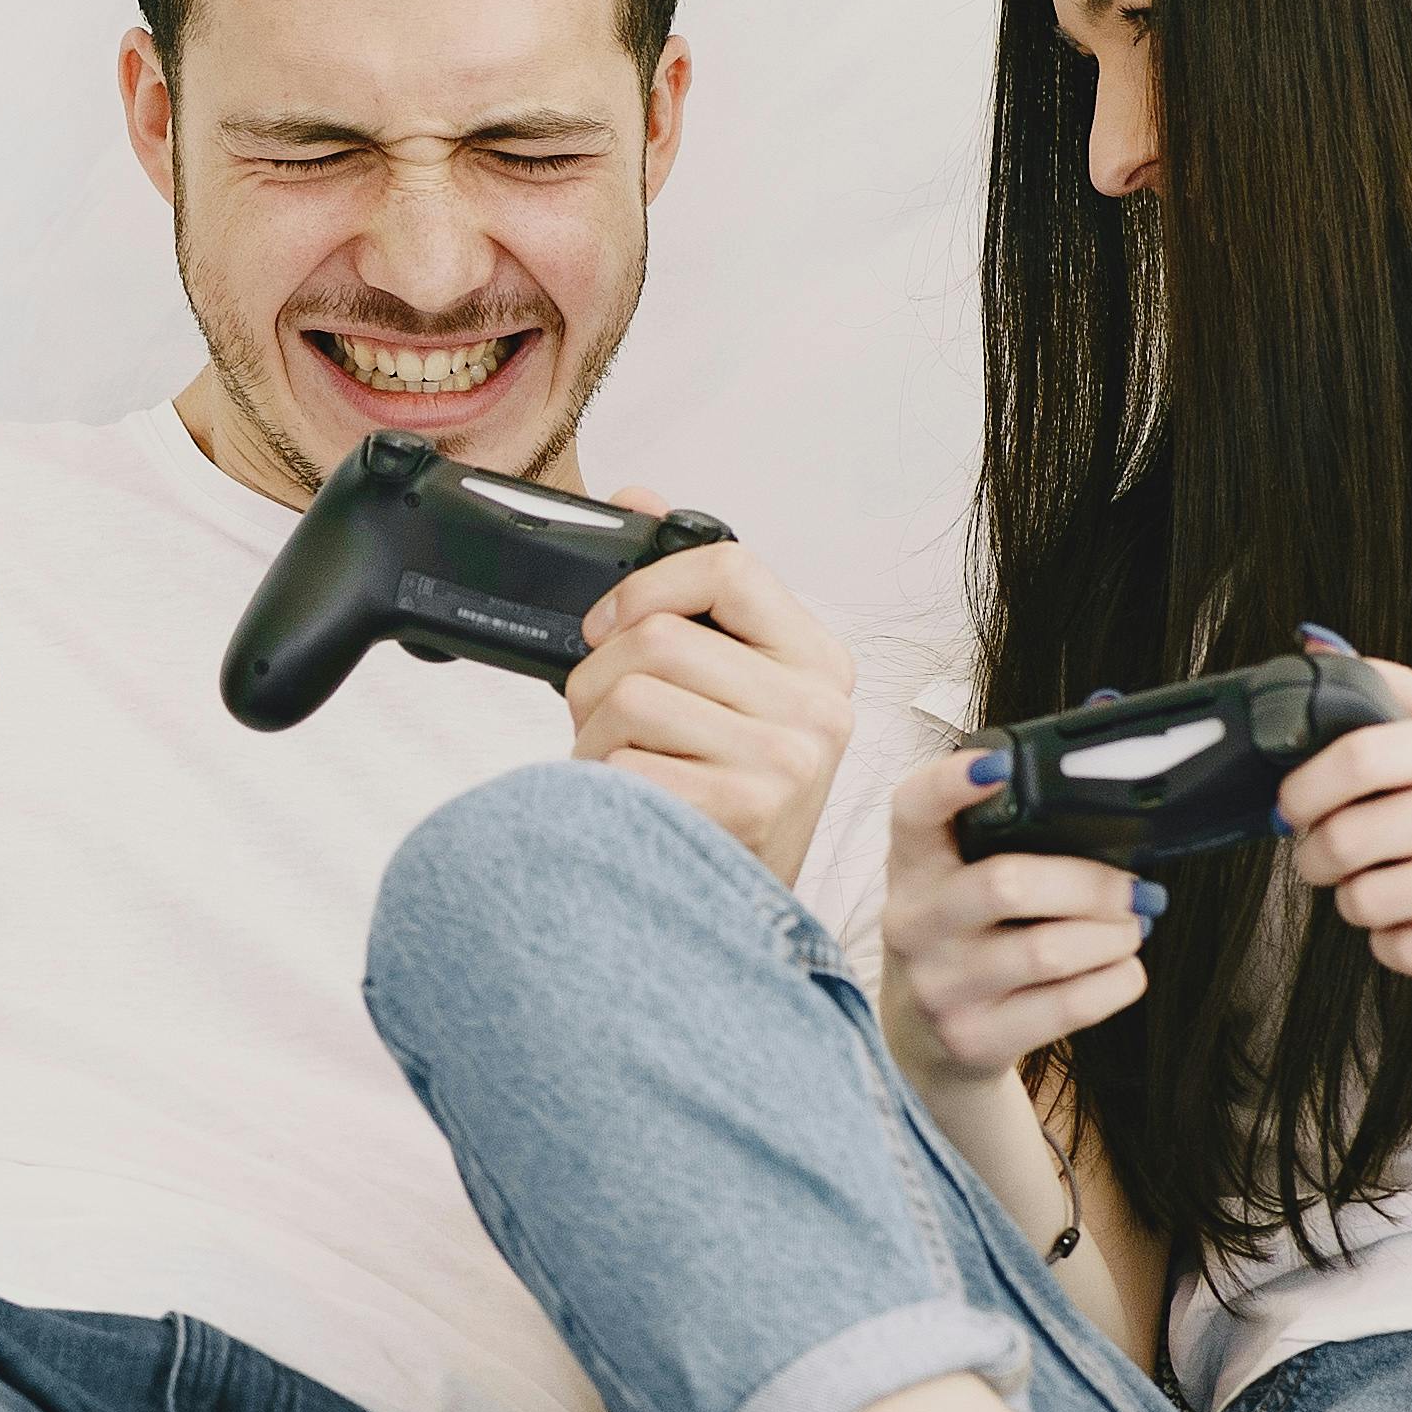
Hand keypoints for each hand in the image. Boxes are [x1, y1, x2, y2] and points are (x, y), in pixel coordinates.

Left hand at [568, 520, 853, 886]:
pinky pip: (621, 765)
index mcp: (818, 662)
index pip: (730, 567)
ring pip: (629, 697)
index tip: (611, 624)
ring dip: (594, 740)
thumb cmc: (719, 799)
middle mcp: (816, 708)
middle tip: (607, 723)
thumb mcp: (720, 693)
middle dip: (599, 680)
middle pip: (658, 638)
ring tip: (624, 773)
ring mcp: (785, 761)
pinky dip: (600, 790)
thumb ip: (685, 597)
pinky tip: (632, 813)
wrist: (732, 918)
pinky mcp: (742, 810)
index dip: (648, 586)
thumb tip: (638, 494)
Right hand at [872, 746, 1155, 1094]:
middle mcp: (913, 922)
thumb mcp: (966, 875)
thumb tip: (1108, 714)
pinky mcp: (973, 1038)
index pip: (913, 810)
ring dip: (1113, 934)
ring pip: (1049, 949)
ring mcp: (938, 986)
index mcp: (913, 865)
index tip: (999, 766)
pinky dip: (1116, 981)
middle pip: (1008, 883)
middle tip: (1136, 888)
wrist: (929, 1040)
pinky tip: (1122, 968)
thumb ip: (1025, 811)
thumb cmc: (969, 934)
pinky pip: (1068, 1005)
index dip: (951, 783)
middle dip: (1093, 882)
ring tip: (1132, 927)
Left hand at [1275, 661, 1411, 974]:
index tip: (1297, 803)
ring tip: (1378, 890)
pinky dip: (1392, 944)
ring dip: (1354, 903)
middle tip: (1323, 856)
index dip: (1302, 787)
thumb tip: (1314, 653)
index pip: (1353, 756)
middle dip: (1315, 855)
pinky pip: (1409, 952)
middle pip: (1347, 837)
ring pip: (1369, 902)